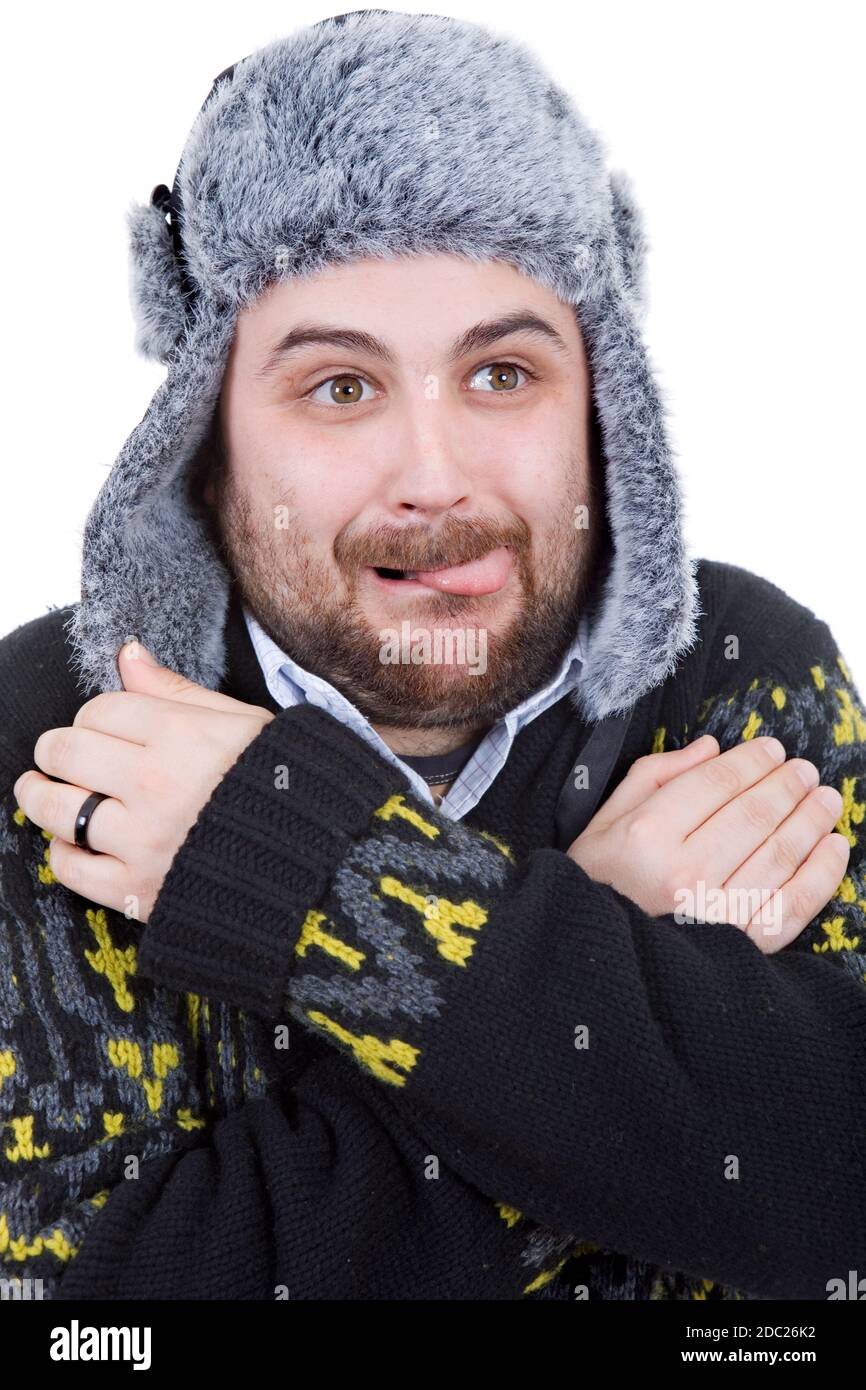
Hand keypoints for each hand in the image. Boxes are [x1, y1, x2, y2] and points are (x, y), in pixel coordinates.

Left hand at [12, 640, 274, 922]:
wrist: (321, 866)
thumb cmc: (286, 787)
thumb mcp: (242, 723)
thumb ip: (176, 691)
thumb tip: (128, 653)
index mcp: (183, 736)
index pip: (100, 709)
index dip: (96, 716)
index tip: (103, 728)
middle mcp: (155, 784)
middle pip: (65, 751)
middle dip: (57, 750)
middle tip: (62, 756)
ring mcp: (143, 840)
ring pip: (55, 807)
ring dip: (40, 796)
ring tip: (43, 790)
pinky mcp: (137, 890)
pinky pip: (69, 867)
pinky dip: (62, 852)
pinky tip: (76, 841)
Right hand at [567, 733, 849, 951]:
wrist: (596, 959)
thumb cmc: (598, 883)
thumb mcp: (605, 821)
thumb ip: (655, 776)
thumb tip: (712, 749)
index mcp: (646, 836)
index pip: (716, 783)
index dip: (751, 761)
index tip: (772, 749)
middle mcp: (683, 874)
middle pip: (754, 815)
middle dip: (787, 785)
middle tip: (806, 769)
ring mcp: (715, 914)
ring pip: (780, 854)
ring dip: (811, 820)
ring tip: (826, 799)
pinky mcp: (740, 946)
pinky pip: (794, 904)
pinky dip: (822, 873)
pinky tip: (834, 846)